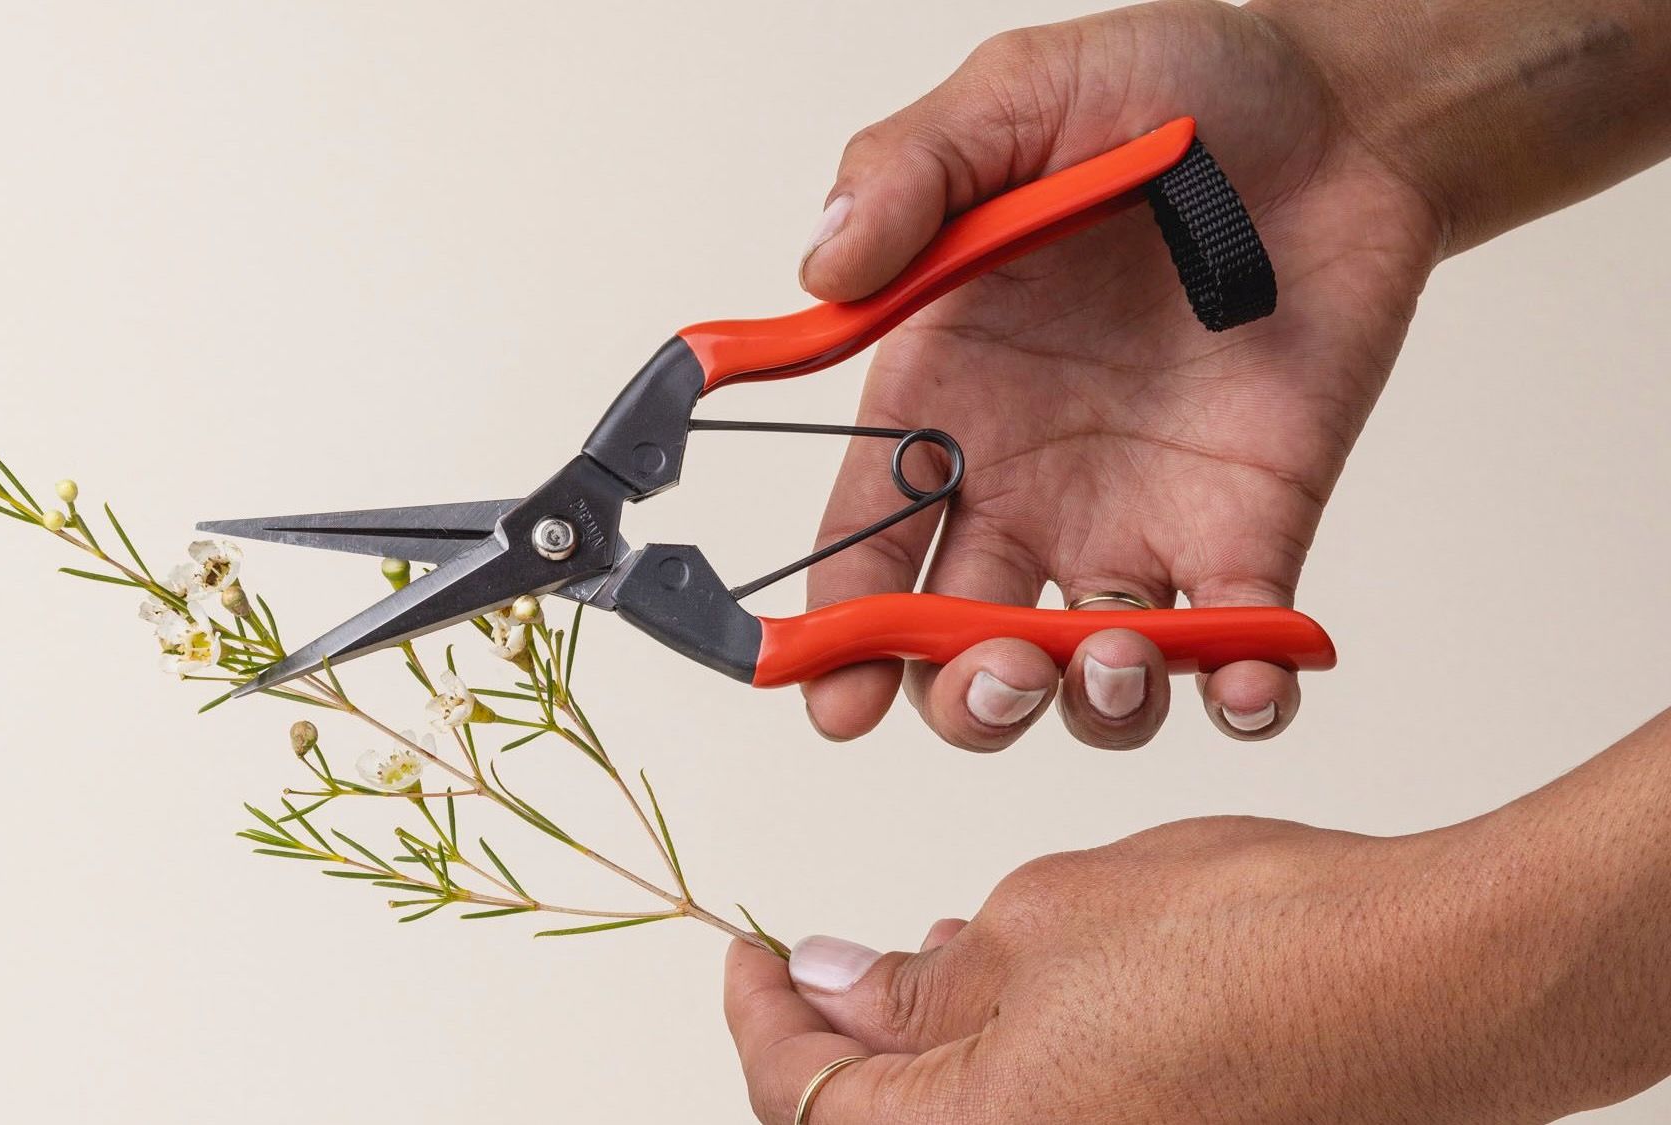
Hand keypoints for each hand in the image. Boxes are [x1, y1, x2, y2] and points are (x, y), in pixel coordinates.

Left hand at [723, 767, 1670, 1124]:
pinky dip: (1008, 1073)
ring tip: (931, 960)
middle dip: (843, 1043)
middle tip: (831, 963)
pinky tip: (1022, 1000)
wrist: (1445, 980)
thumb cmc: (1267, 945)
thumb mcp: (1042, 919)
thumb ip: (918, 982)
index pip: (803, 1097)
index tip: (742, 953)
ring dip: (929, 1055)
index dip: (760, 1015)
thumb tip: (839, 986)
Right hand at [798, 0, 1442, 748]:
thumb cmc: (1173, 95)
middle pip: (959, 645)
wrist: (1343, 117)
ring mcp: (1137, 517)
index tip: (834, 700)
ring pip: (1085, 677)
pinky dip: (1243, 699)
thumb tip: (820, 268)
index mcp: (941, 397)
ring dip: (1088, 707)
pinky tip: (1248, 681)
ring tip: (1120, 656)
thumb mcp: (1017, 98)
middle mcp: (1025, 482)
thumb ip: (908, 173)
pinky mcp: (1251, 532)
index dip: (838, 634)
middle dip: (964, 698)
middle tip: (1001, 670)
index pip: (863, 543)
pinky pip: (1237, 652)